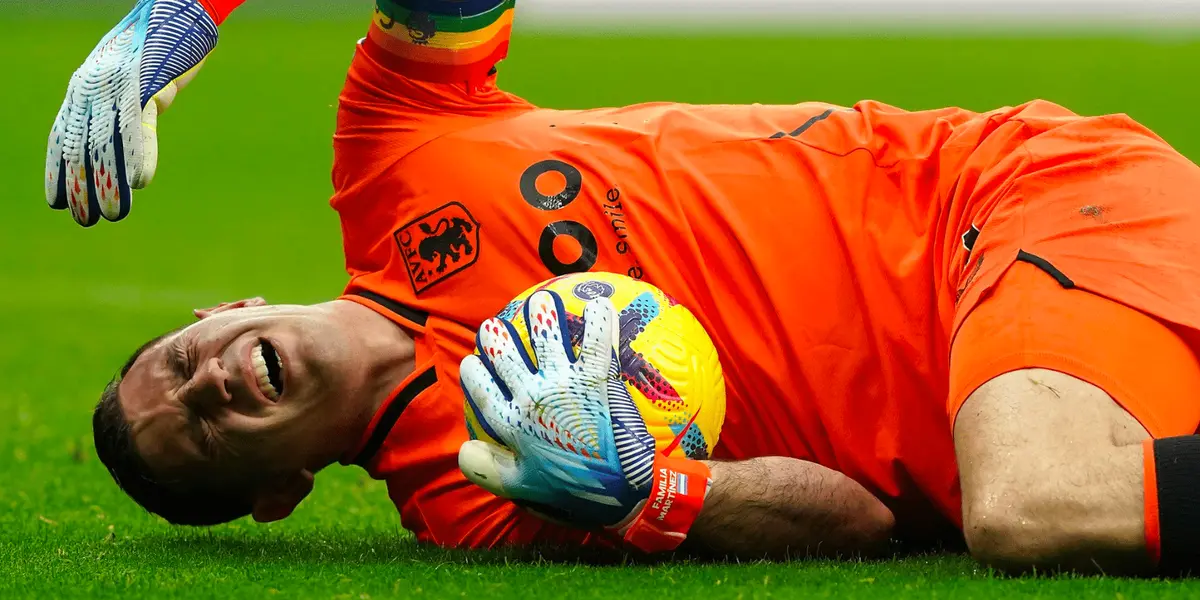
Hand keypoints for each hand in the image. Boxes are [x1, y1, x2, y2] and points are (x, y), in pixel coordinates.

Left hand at [45, 0, 219, 225]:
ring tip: (113, 214)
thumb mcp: (129, 78)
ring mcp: (117, 87)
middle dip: (81, 187)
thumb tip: (122, 135)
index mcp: (84, 88)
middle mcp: (92, 88)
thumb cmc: (156, 46)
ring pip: (107, 144)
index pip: (62, 136)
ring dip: (110, 184)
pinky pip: (139, 128)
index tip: (57, 201)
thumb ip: (120, 105)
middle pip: (80, 147)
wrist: (176, 13)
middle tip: (86, 220)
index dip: (58, 171)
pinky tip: (142, 183)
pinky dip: (141, 157)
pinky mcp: (145, 85)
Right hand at [459, 290, 712, 551]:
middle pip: (504, 354)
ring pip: (544, 337)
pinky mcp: (597, 378)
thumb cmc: (572, 488)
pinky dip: (598, 319)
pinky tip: (598, 304)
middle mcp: (532, 397)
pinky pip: (596, 339)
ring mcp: (564, 384)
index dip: (473, 372)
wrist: (621, 489)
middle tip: (495, 326)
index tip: (471, 362)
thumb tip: (462, 449)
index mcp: (512, 423)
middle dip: (495, 335)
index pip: (481, 389)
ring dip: (540, 315)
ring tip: (541, 302)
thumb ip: (487, 469)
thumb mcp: (521, 486)